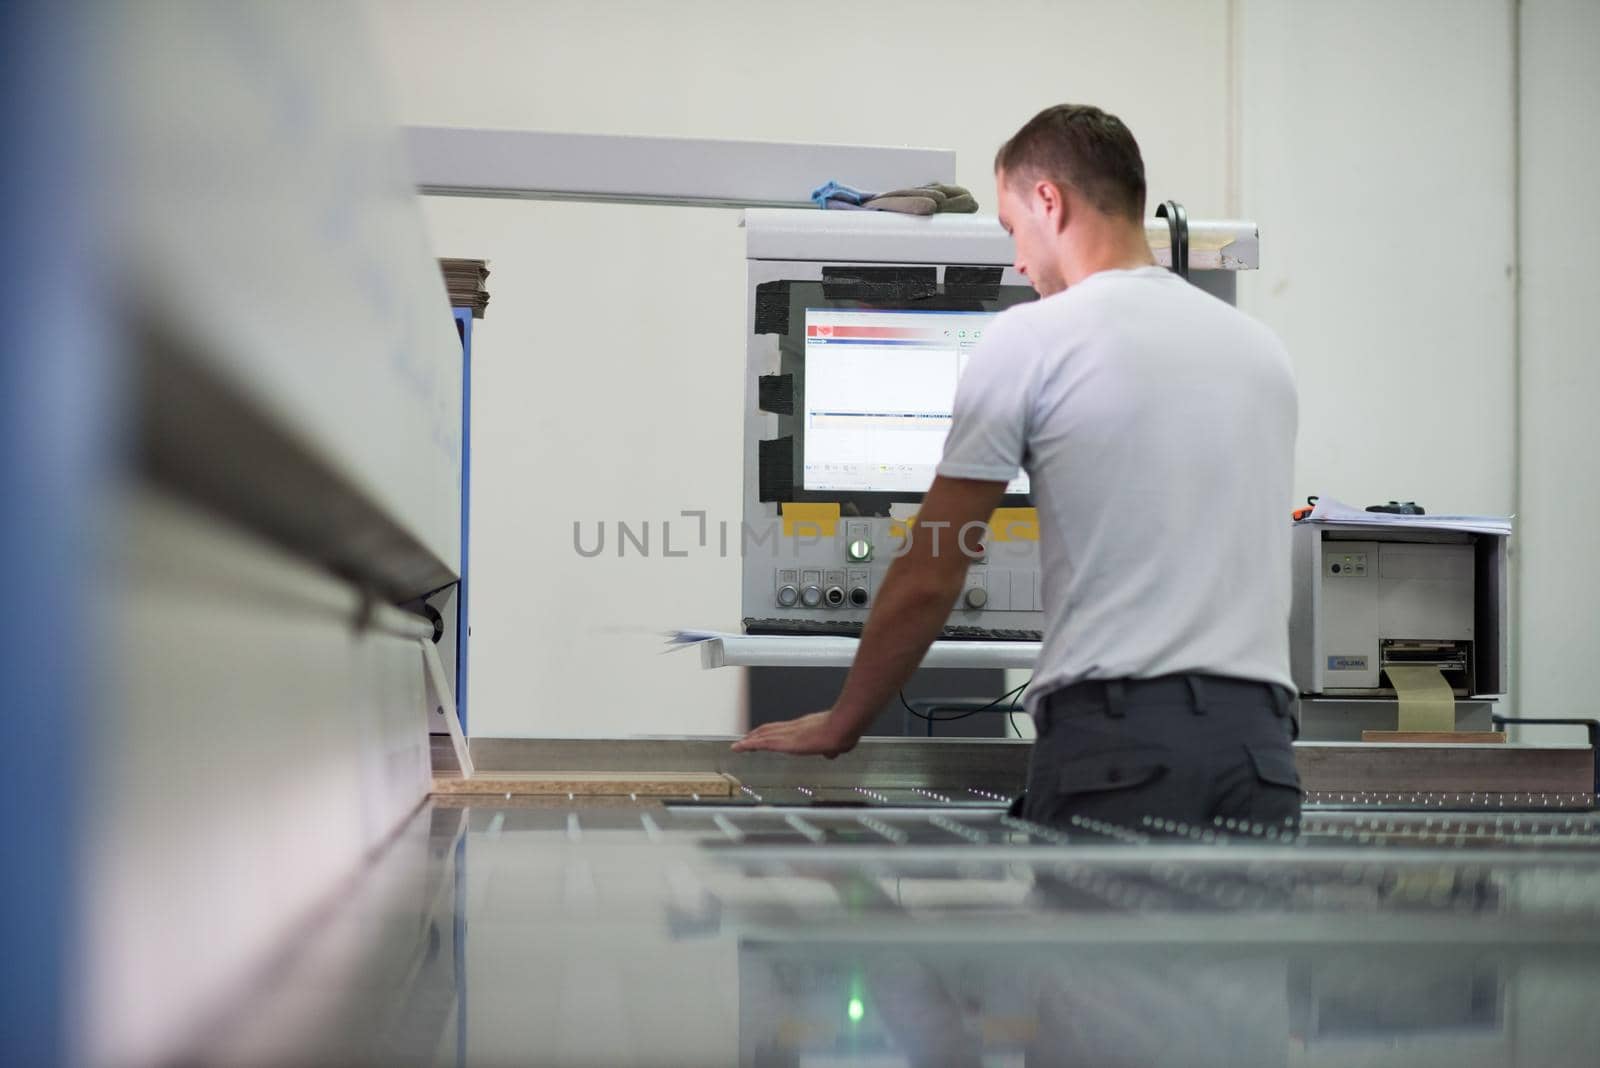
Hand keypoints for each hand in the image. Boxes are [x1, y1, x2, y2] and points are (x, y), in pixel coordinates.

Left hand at [731, 710, 855, 757]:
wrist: (842, 726)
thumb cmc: (844, 732)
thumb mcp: (837, 745)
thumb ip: (832, 749)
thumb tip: (831, 753)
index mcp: (805, 727)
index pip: (783, 729)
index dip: (771, 731)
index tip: (762, 735)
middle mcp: (793, 728)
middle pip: (769, 729)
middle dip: (756, 735)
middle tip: (745, 740)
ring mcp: (787, 734)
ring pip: (762, 735)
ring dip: (749, 740)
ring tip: (738, 745)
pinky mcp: (784, 742)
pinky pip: (761, 743)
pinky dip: (748, 745)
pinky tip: (739, 747)